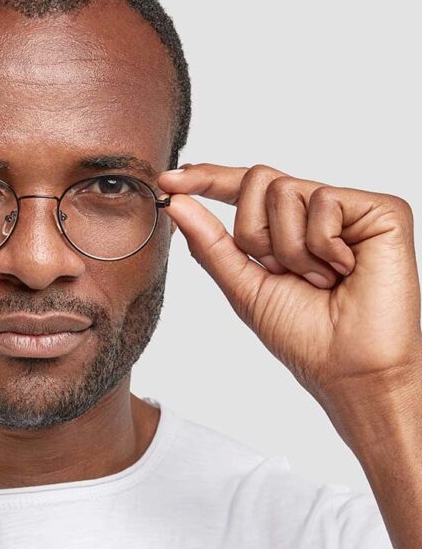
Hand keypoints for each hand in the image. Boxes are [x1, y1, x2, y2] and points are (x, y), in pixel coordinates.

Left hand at [158, 162, 421, 404]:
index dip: (205, 179)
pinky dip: (322, 246)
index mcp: (283, 228)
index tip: (167, 181)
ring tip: (319, 279)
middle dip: (254, 234)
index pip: (240, 189)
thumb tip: (175, 203)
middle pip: (257, 181)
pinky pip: (324, 201)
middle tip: (281, 273)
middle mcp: (314, 211)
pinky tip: (344, 271)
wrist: (348, 368)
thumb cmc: (302, 335)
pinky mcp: (380, 210)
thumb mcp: (242, 285)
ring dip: (290, 249)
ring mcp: (347, 209)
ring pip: (285, 190)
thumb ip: (210, 243)